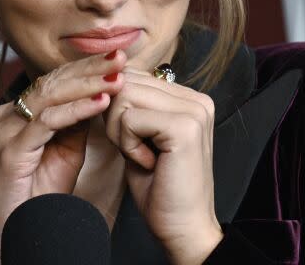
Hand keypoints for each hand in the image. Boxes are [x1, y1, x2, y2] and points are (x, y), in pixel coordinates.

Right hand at [0, 51, 126, 264]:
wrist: (0, 238)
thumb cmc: (31, 200)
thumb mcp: (62, 155)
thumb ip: (76, 126)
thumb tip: (100, 99)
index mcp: (19, 114)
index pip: (56, 81)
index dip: (87, 68)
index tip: (118, 59)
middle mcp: (9, 116)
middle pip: (54, 81)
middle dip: (90, 67)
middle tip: (121, 56)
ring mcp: (7, 130)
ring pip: (51, 96)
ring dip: (89, 84)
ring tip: (117, 76)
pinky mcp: (11, 150)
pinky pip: (47, 122)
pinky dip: (76, 110)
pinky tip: (100, 103)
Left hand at [103, 69, 222, 264]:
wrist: (183, 229)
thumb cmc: (159, 187)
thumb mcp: (141, 136)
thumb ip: (131, 105)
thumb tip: (108, 77)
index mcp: (189, 98)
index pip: (133, 76)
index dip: (117, 109)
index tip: (134, 141)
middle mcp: (197, 98)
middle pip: (126, 82)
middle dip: (114, 119)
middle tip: (134, 151)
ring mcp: (194, 110)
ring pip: (123, 96)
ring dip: (119, 131)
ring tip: (141, 155)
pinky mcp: (184, 126)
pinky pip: (129, 118)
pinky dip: (127, 143)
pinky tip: (148, 163)